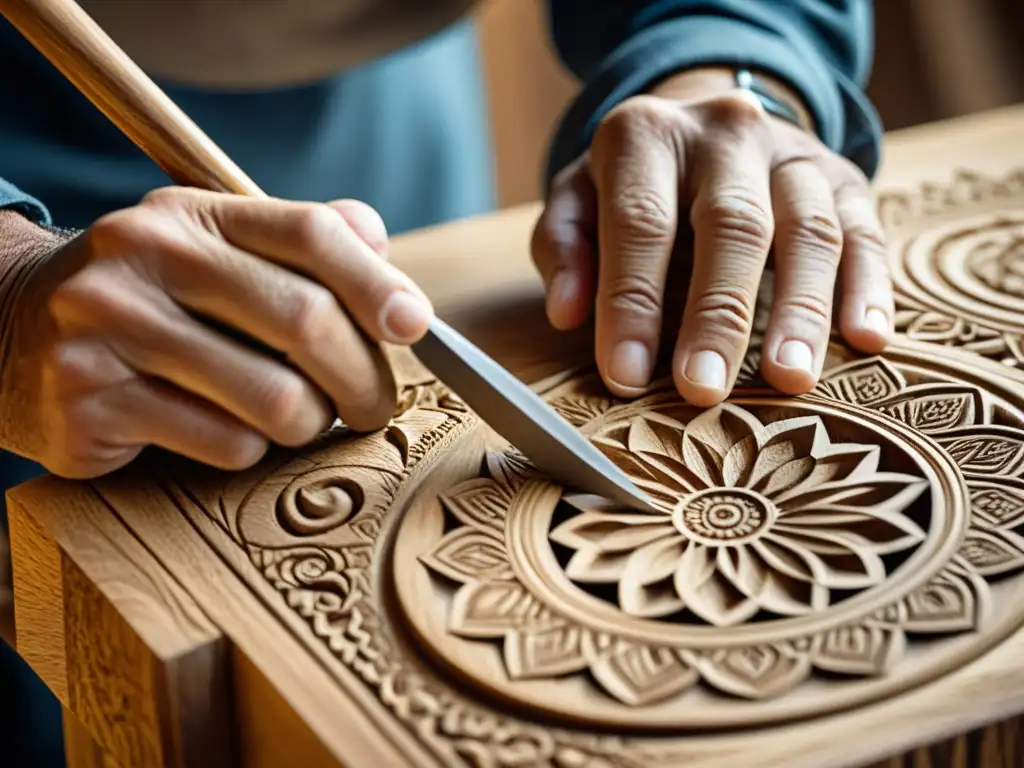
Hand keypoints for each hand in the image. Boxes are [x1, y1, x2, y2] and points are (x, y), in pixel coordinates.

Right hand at [0, 188, 432, 477]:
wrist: (9, 336)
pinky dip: (248, 451)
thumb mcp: (213, 252)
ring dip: (307, 423)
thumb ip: (296, 241)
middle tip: (373, 408)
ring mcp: (109, 328)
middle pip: (306, 321)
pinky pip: (226, 444)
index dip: (377, 285)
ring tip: (294, 421)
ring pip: (275, 398)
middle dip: (363, 380)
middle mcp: (144, 257)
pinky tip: (224, 435)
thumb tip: (379, 242)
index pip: (309, 233)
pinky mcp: (91, 400)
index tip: (415, 327)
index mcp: (191, 215)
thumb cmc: (150, 303)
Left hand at [532, 68, 891, 405]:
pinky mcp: (844, 178)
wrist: (709, 124)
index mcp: (646, 135)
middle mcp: (726, 133)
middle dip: (717, 314)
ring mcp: (793, 153)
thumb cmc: (634, 183)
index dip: (631, 302)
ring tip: (789, 380)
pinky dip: (868, 287)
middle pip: (731, 225)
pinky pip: (865, 233)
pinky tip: (865, 339)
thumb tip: (566, 313)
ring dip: (801, 310)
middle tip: (704, 389)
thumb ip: (564, 247)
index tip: (626, 376)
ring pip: (809, 230)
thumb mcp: (578, 196)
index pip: (639, 223)